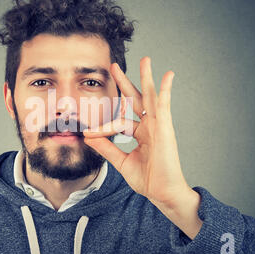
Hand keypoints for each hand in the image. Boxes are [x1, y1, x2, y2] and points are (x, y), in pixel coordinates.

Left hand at [83, 57, 201, 238]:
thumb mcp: (121, 161)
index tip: (86, 132)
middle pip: (135, 99)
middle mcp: (150, 126)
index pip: (119, 120)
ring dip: (147, 78)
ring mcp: (158, 126)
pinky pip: (164, 106)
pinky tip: (168, 75)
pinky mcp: (165, 129)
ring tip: (145, 59)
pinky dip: (166, 90)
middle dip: (125, 82)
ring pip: (150, 97)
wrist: (162, 193)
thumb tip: (88, 136)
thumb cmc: (147, 179)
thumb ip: (107, 148)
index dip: (102, 126)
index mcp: (141, 133)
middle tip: (114, 66)